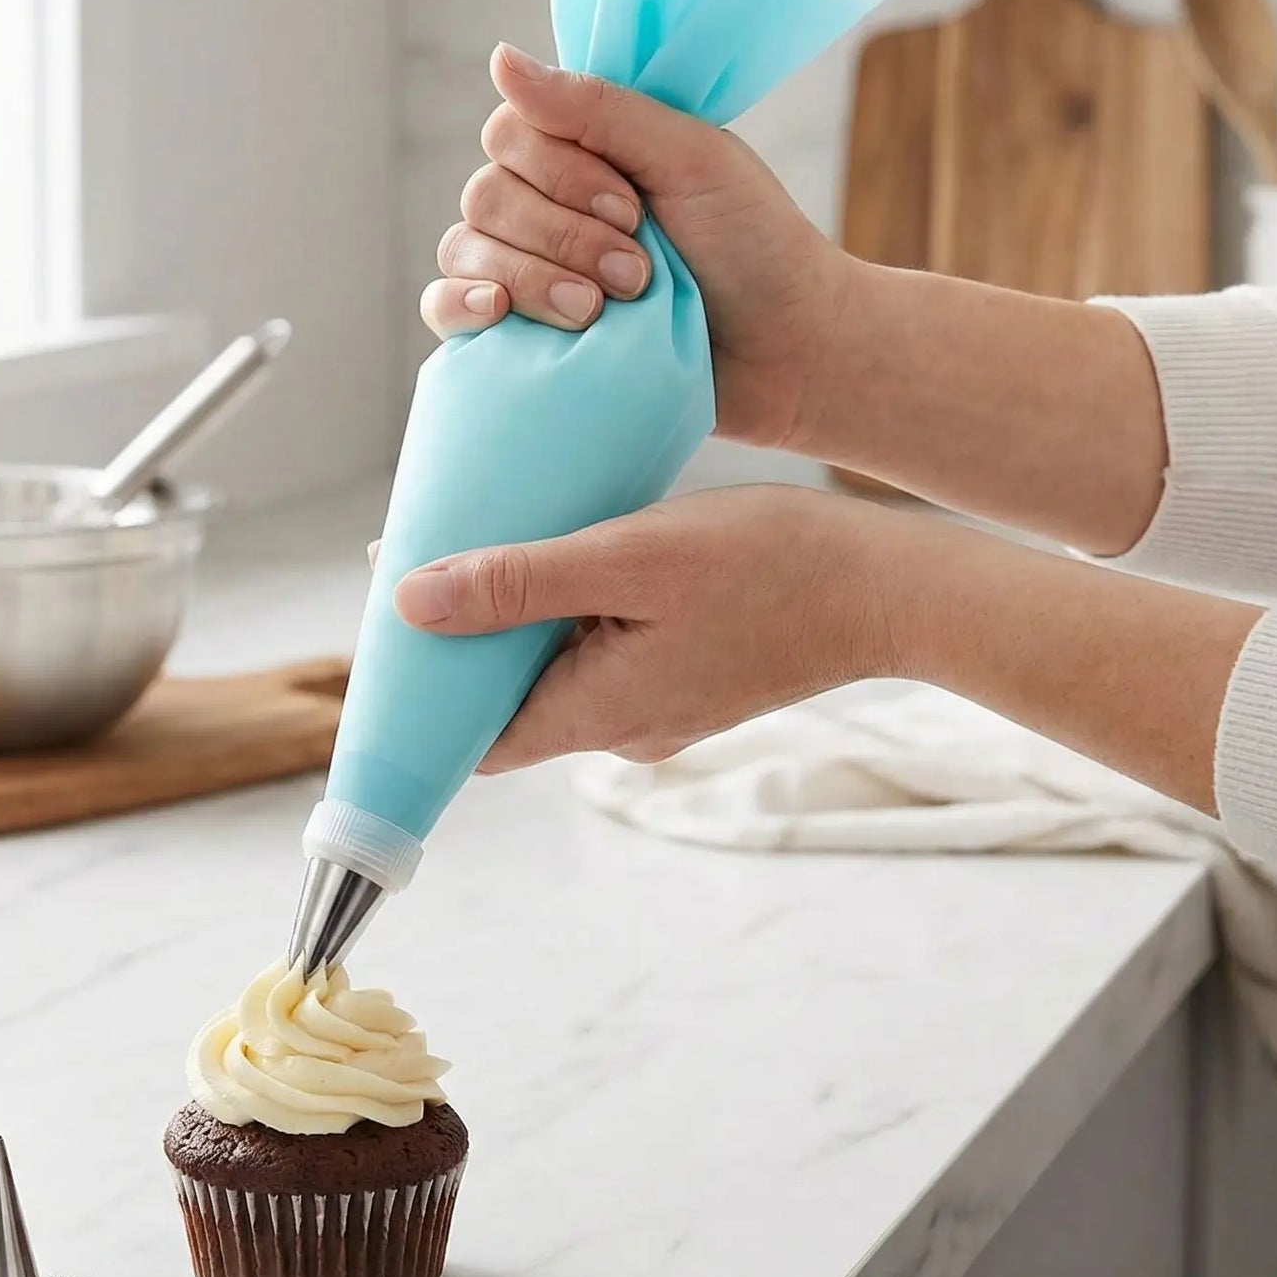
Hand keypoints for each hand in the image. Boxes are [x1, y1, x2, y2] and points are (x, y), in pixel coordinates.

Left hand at [391, 485, 896, 769]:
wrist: (891, 587)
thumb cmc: (770, 567)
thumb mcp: (628, 558)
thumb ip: (518, 583)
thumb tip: (410, 603)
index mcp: (597, 713)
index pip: (473, 738)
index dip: (421, 699)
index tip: (385, 637)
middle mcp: (620, 728)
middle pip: (507, 699)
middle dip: (460, 640)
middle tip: (424, 554)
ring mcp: (657, 706)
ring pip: (553, 670)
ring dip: (514, 618)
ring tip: (485, 538)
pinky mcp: (686, 677)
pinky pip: (600, 652)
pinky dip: (566, 612)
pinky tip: (563, 549)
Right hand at [419, 43, 862, 450]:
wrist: (786, 353)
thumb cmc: (755, 247)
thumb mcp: (689, 157)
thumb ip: (598, 108)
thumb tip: (500, 58)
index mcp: (584, 151)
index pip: (512, 133)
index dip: (558, 171)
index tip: (632, 206)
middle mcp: (544, 206)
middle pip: (487, 196)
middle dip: (561, 235)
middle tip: (636, 272)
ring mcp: (527, 272)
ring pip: (466, 250)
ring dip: (533, 277)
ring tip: (601, 311)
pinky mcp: (519, 338)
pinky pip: (443, 309)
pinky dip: (458, 306)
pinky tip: (495, 312)